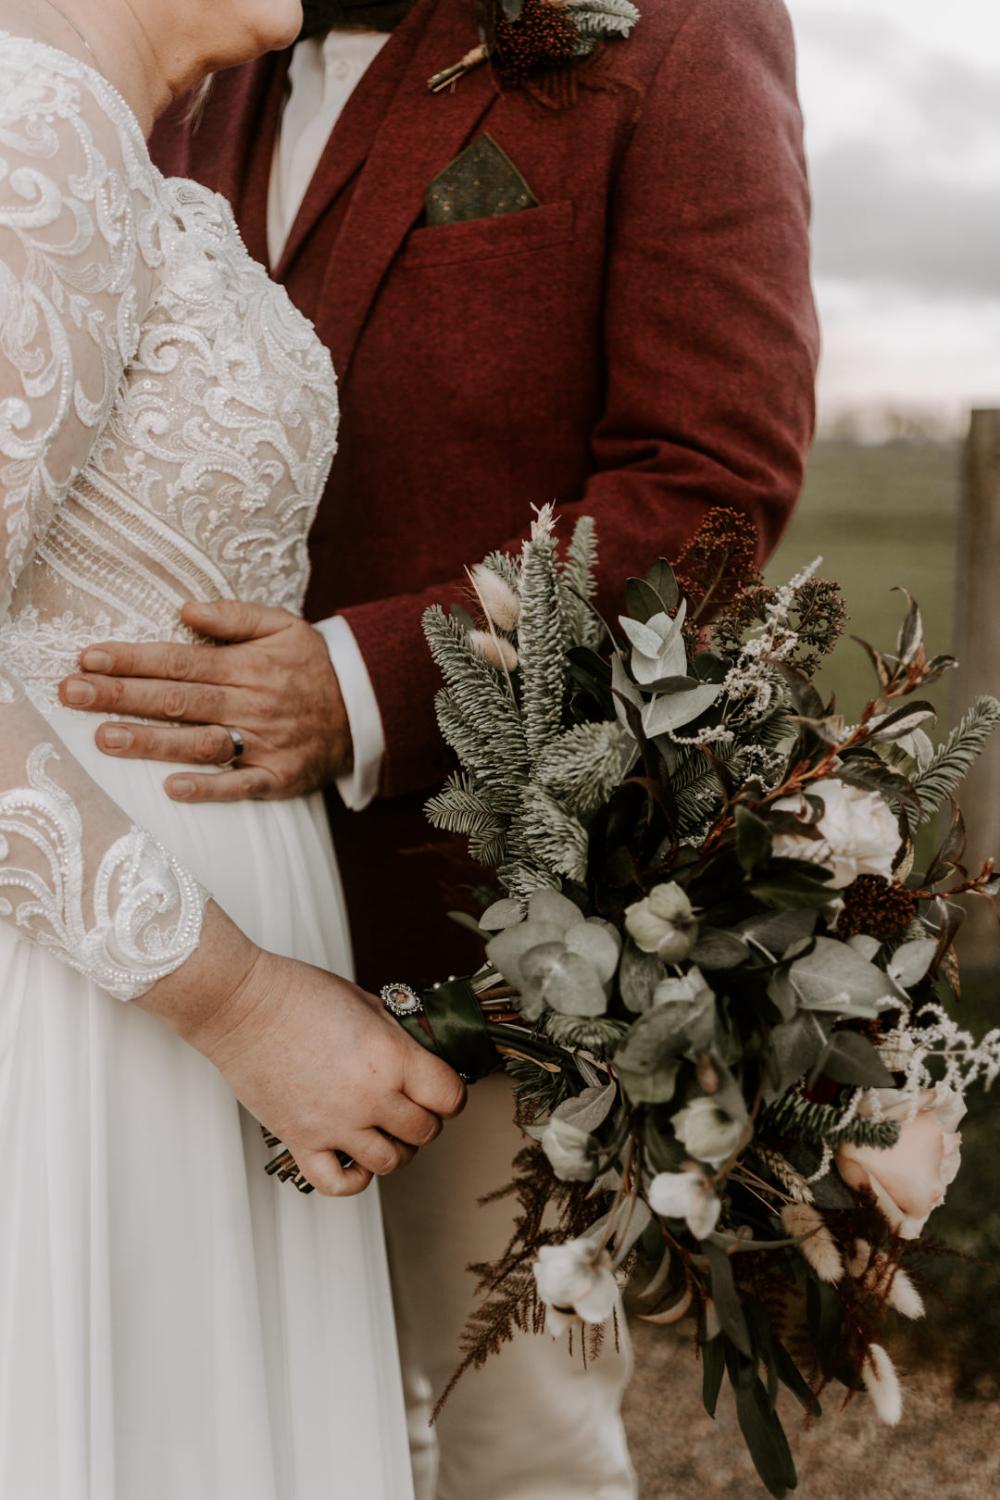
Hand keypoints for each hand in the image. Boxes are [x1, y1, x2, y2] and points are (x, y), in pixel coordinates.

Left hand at [59, 601, 352, 801]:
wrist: (369, 709)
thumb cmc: (314, 666)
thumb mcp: (283, 625)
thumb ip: (234, 616)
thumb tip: (185, 608)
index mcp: (248, 666)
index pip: (179, 660)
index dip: (133, 659)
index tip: (89, 658)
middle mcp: (252, 703)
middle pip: (178, 699)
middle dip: (122, 695)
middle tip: (74, 693)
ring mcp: (265, 743)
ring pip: (200, 742)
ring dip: (152, 741)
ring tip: (105, 737)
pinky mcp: (279, 777)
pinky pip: (241, 786)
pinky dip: (208, 788)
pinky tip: (172, 787)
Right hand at [165, 943, 466, 1197]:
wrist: (241, 1005)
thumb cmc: (298, 993)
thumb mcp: (366, 1002)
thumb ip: (397, 1036)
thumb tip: (419, 1056)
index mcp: (391, 1057)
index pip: (449, 1096)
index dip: (450, 1094)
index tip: (440, 1090)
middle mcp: (368, 1096)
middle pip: (424, 1132)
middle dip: (425, 1120)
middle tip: (411, 1105)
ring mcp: (334, 1123)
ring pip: (389, 1163)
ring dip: (396, 1149)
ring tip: (384, 1130)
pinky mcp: (301, 1140)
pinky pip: (338, 1184)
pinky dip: (354, 1180)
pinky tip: (354, 1158)